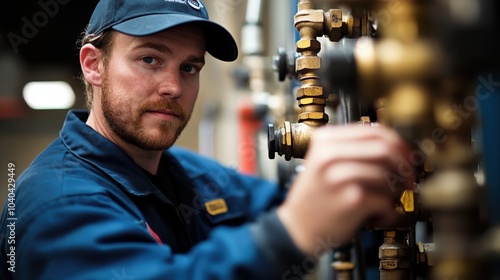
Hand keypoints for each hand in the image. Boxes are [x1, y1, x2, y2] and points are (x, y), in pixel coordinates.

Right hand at [277, 125, 414, 256]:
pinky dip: (388, 210)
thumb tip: (394, 146)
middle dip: (404, 165)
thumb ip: (351, 149)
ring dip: (396, 190)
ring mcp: (341, 176)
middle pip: (385, 149)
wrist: (296, 228)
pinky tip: (377, 214)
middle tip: (408, 179)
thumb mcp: (323, 162)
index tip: (406, 156)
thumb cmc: (315, 197)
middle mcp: (330, 155)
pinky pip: (386, 200)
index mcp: (325, 140)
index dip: (398, 143)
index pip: (374, 130)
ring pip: (388, 175)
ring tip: (387, 199)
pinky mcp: (352, 199)